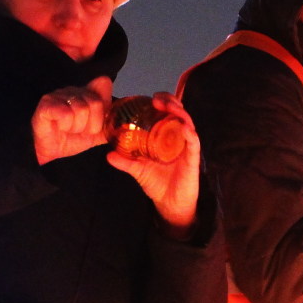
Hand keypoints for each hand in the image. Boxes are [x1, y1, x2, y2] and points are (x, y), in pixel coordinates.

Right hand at [33, 76, 112, 163]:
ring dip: (76, 127)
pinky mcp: (46, 104)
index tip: (93, 125)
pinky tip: (58, 127)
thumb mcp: (98, 133)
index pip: (104, 87)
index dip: (101, 112)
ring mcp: (58, 94)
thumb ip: (111, 121)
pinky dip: (64, 125)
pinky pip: (65, 113)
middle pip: (95, 102)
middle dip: (90, 124)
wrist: (50, 153)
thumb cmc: (71, 139)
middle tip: (78, 130)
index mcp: (86, 92)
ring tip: (68, 130)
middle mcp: (73, 89)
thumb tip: (123, 113)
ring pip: (81, 109)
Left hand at [108, 92, 200, 237]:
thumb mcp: (138, 170)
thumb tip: (108, 154)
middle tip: (157, 100)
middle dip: (170, 102)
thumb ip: (125, 161)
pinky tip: (185, 128)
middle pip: (179, 113)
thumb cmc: (157, 184)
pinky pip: (194, 143)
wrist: (170, 205)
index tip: (150, 98)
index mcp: (166, 137)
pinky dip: (190, 134)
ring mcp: (187, 147)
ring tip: (169, 107)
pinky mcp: (193, 159)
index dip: (162, 101)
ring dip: (180, 112)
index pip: (167, 113)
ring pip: (187, 123)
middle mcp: (178, 138)